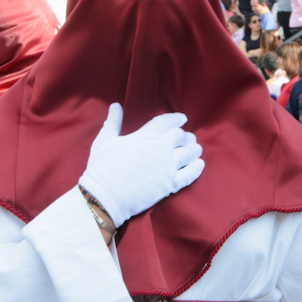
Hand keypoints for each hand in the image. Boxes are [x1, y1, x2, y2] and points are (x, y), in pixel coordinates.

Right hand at [79, 103, 204, 228]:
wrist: (106, 196)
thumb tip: (116, 106)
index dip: (176, 118)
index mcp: (145, 136)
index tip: (183, 118)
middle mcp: (161, 148)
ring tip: (195, 149)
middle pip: (181, 136)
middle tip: (187, 137)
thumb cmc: (102, 167)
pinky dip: (196, 168)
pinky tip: (199, 164)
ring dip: (194, 149)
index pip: (167, 122)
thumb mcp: (105, 140)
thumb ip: (113, 122)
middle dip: (185, 135)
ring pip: (189, 153)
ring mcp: (168, 167)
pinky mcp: (171, 185)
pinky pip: (190, 174)